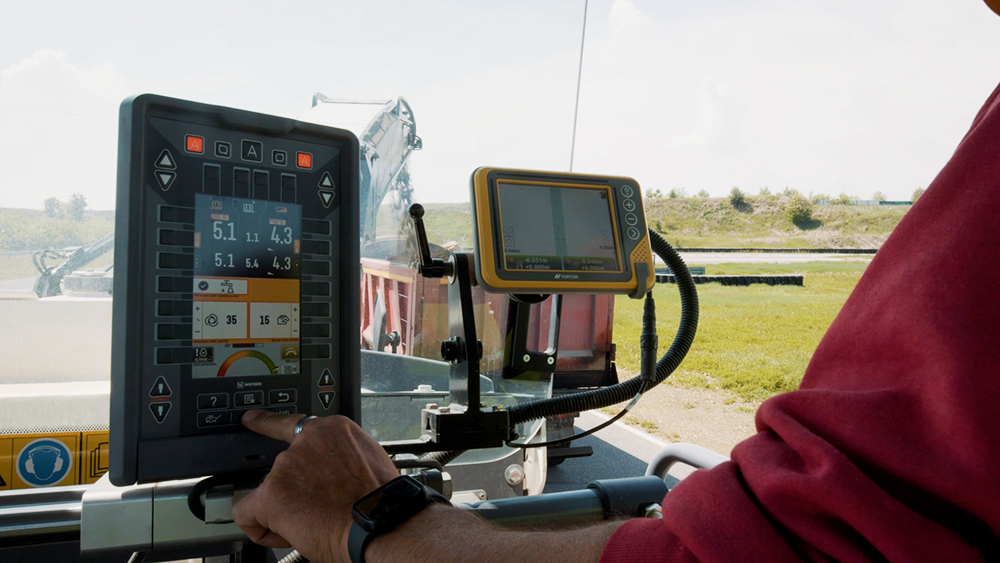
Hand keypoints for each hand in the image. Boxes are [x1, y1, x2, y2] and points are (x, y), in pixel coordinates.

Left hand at [232, 410, 398, 562]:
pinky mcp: (272, 492)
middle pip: (283, 468)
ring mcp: (287, 464)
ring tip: (317, 524)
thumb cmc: (381, 503)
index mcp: (333, 430)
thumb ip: (340, 457)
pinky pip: (245, 512)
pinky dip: (259, 528)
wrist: (382, 522)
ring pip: (269, 492)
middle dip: (295, 491)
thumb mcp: (368, 462)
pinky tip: (284, 535)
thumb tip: (331, 473)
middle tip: (320, 511)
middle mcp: (307, 441)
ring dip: (285, 510)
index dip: (268, 424)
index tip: (252, 419)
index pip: (292, 423)